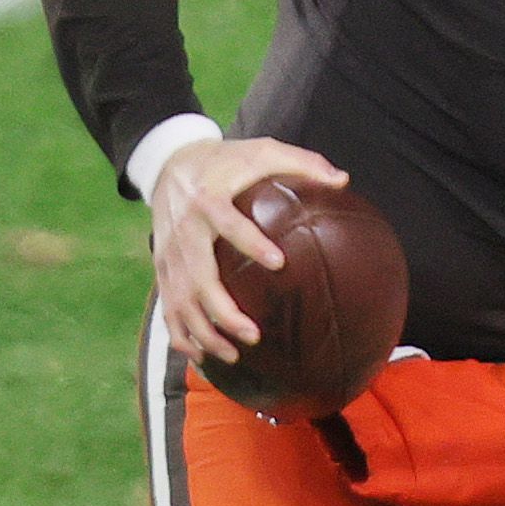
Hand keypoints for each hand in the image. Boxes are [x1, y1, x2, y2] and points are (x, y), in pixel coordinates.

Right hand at [148, 137, 345, 363]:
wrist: (169, 163)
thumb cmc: (226, 160)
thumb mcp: (262, 149)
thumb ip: (301, 162)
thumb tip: (342, 181)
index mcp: (209, 200)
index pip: (229, 223)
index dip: (252, 242)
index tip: (279, 262)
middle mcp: (184, 231)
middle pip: (198, 277)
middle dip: (223, 311)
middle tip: (254, 334)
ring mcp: (169, 254)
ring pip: (179, 301)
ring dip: (203, 331)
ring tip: (232, 355)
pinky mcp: (162, 268)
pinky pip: (166, 307)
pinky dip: (179, 334)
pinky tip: (200, 356)